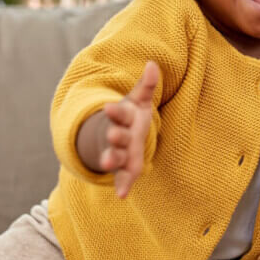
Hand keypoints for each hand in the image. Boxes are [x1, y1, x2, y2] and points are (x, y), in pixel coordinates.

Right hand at [99, 61, 159, 197]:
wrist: (118, 136)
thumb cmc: (131, 116)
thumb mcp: (139, 100)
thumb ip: (146, 85)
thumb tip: (152, 64)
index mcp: (122, 117)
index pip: (119, 113)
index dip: (114, 111)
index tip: (108, 107)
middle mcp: (119, 135)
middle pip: (116, 136)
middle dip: (114, 136)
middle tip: (111, 135)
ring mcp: (120, 153)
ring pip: (116, 156)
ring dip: (111, 159)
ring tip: (106, 163)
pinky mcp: (125, 168)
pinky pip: (123, 177)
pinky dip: (122, 185)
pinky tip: (121, 195)